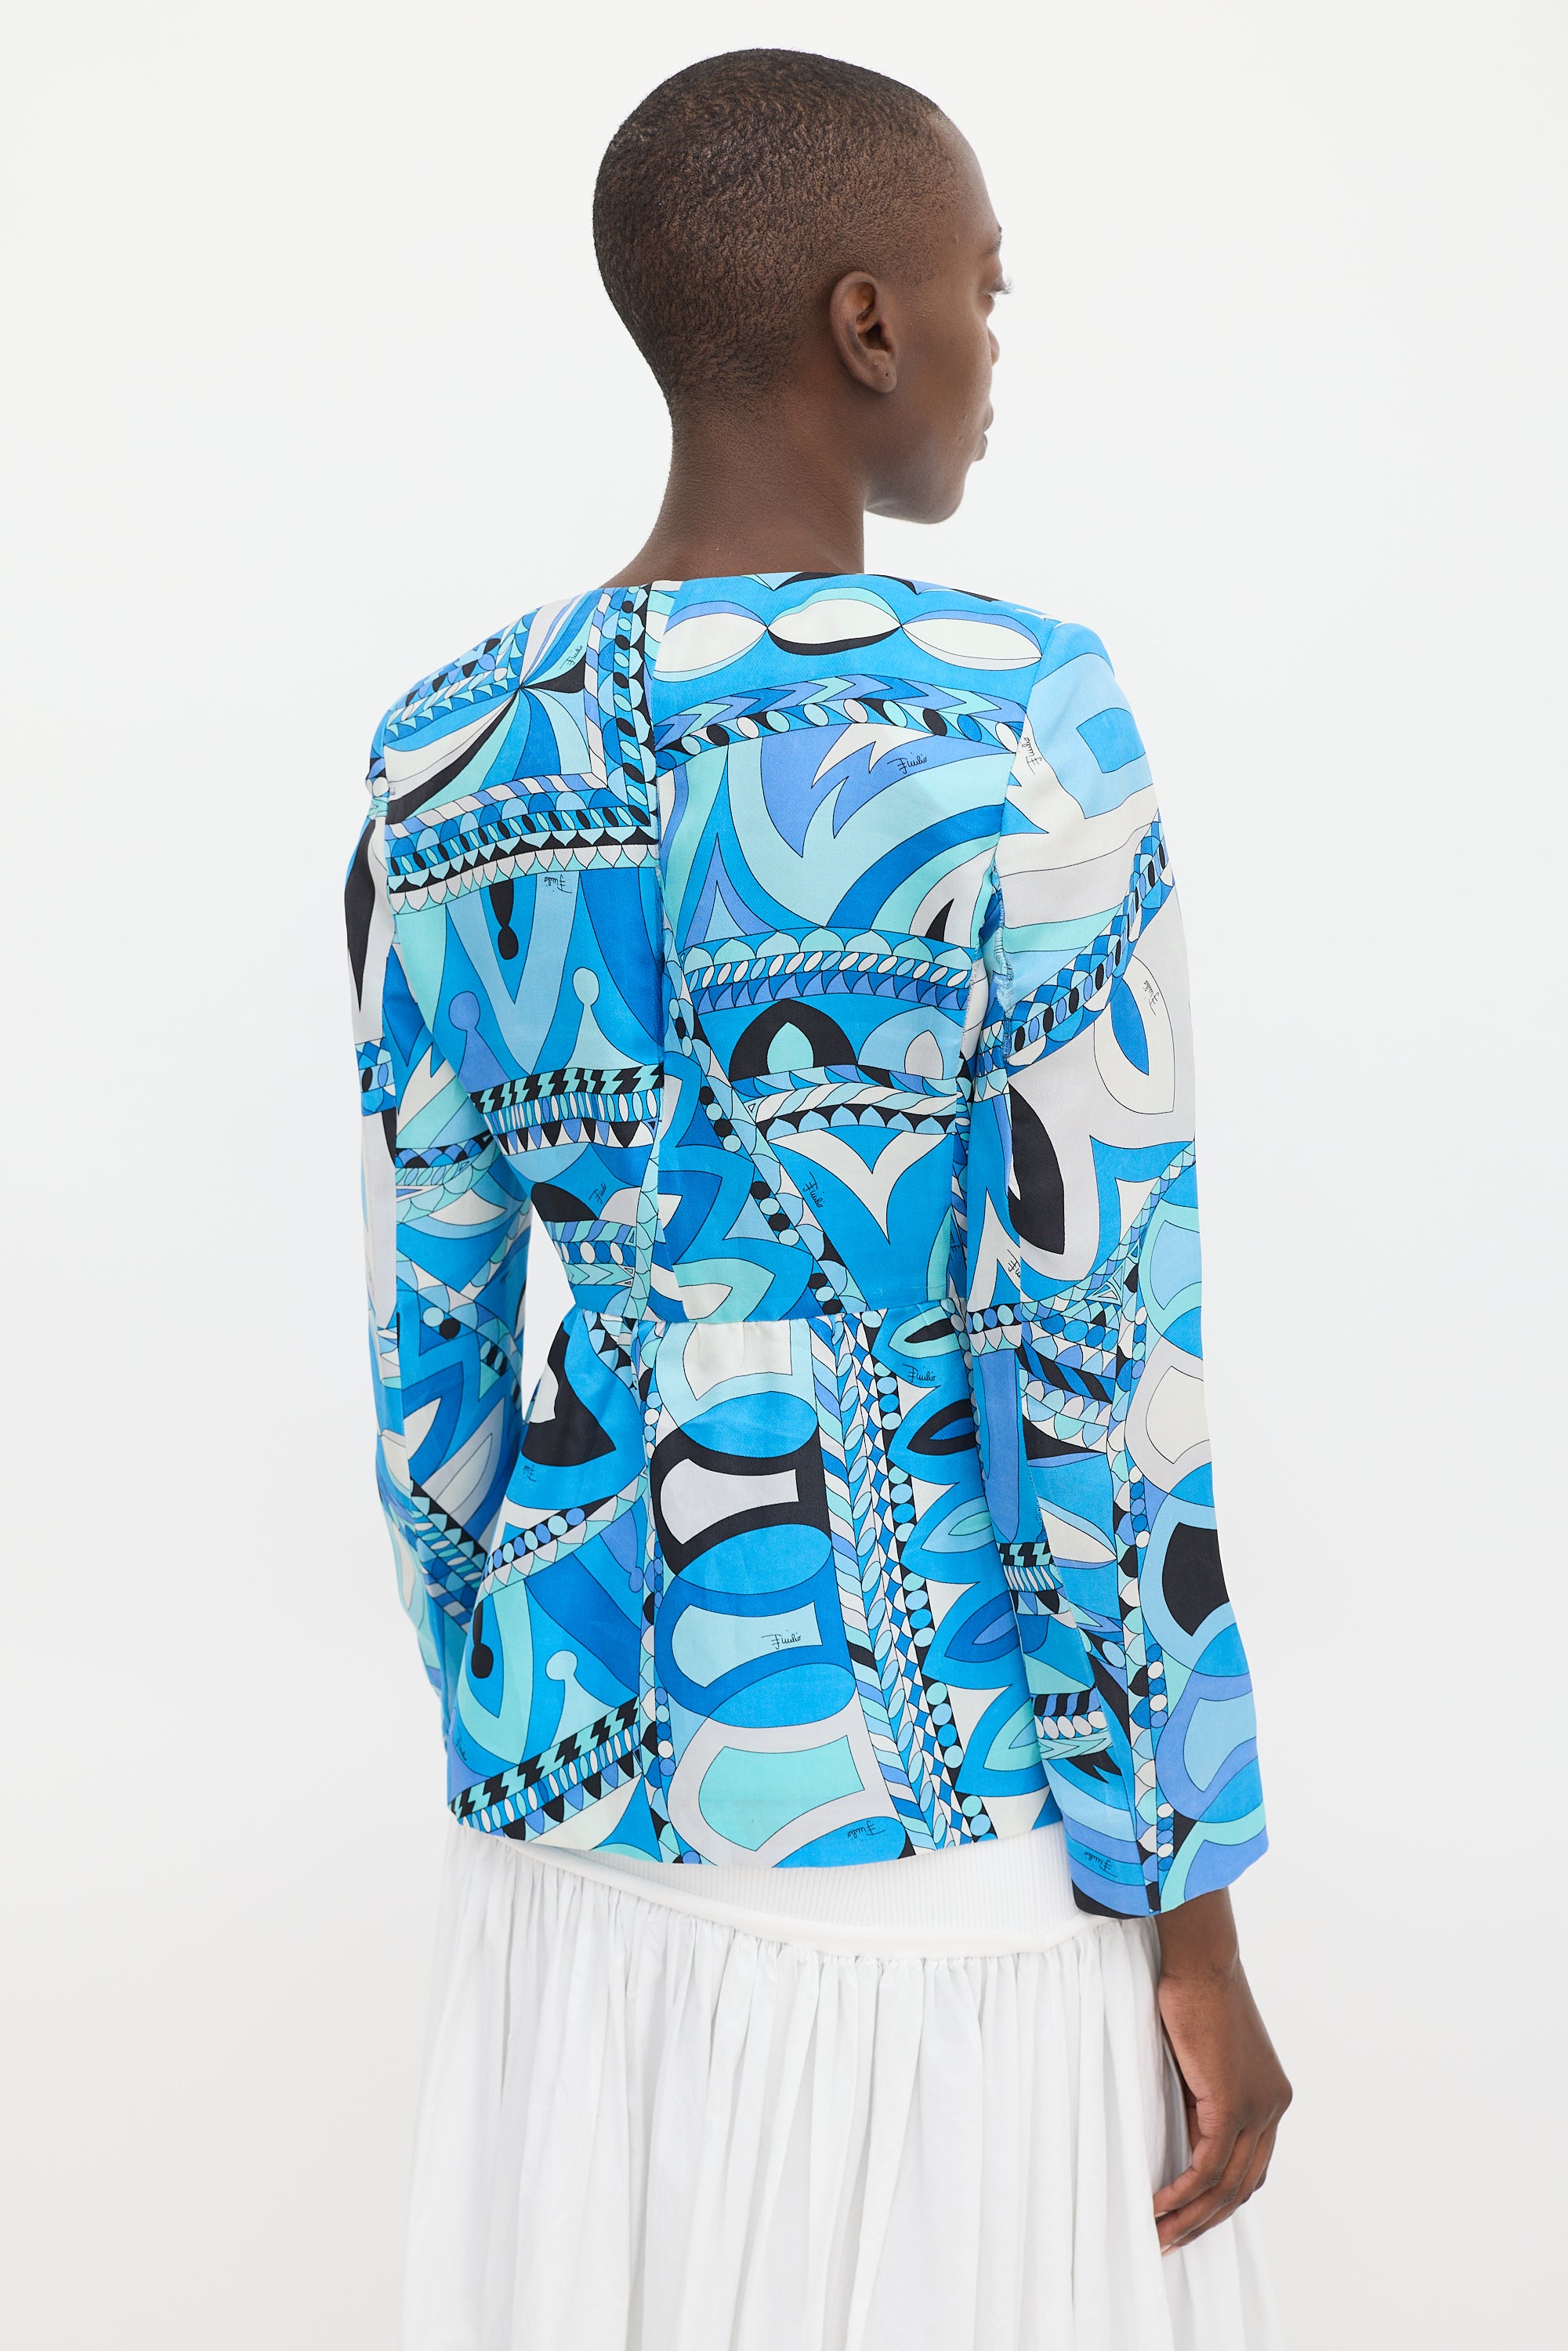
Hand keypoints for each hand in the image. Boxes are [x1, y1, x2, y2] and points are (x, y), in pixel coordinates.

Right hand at [1151, 1888, 1290, 2252]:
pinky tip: (1159, 2204)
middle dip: (1204, 2222)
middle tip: (1169, 2241)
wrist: (1201, 1962)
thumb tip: (1186, 2135)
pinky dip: (1182, 2192)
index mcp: (1271, 2098)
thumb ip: (1204, 2099)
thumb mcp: (1204, 2060)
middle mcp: (1273, 2108)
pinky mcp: (1232, 2104)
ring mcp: (1257, 2109)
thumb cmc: (1195, 1997)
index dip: (1221, 2201)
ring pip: (1226, 2186)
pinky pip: (1208, 2166)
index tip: (1188, 2217)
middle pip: (1242, 2187)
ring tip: (1158, 2235)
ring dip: (1190, 2217)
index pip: (1252, 2168)